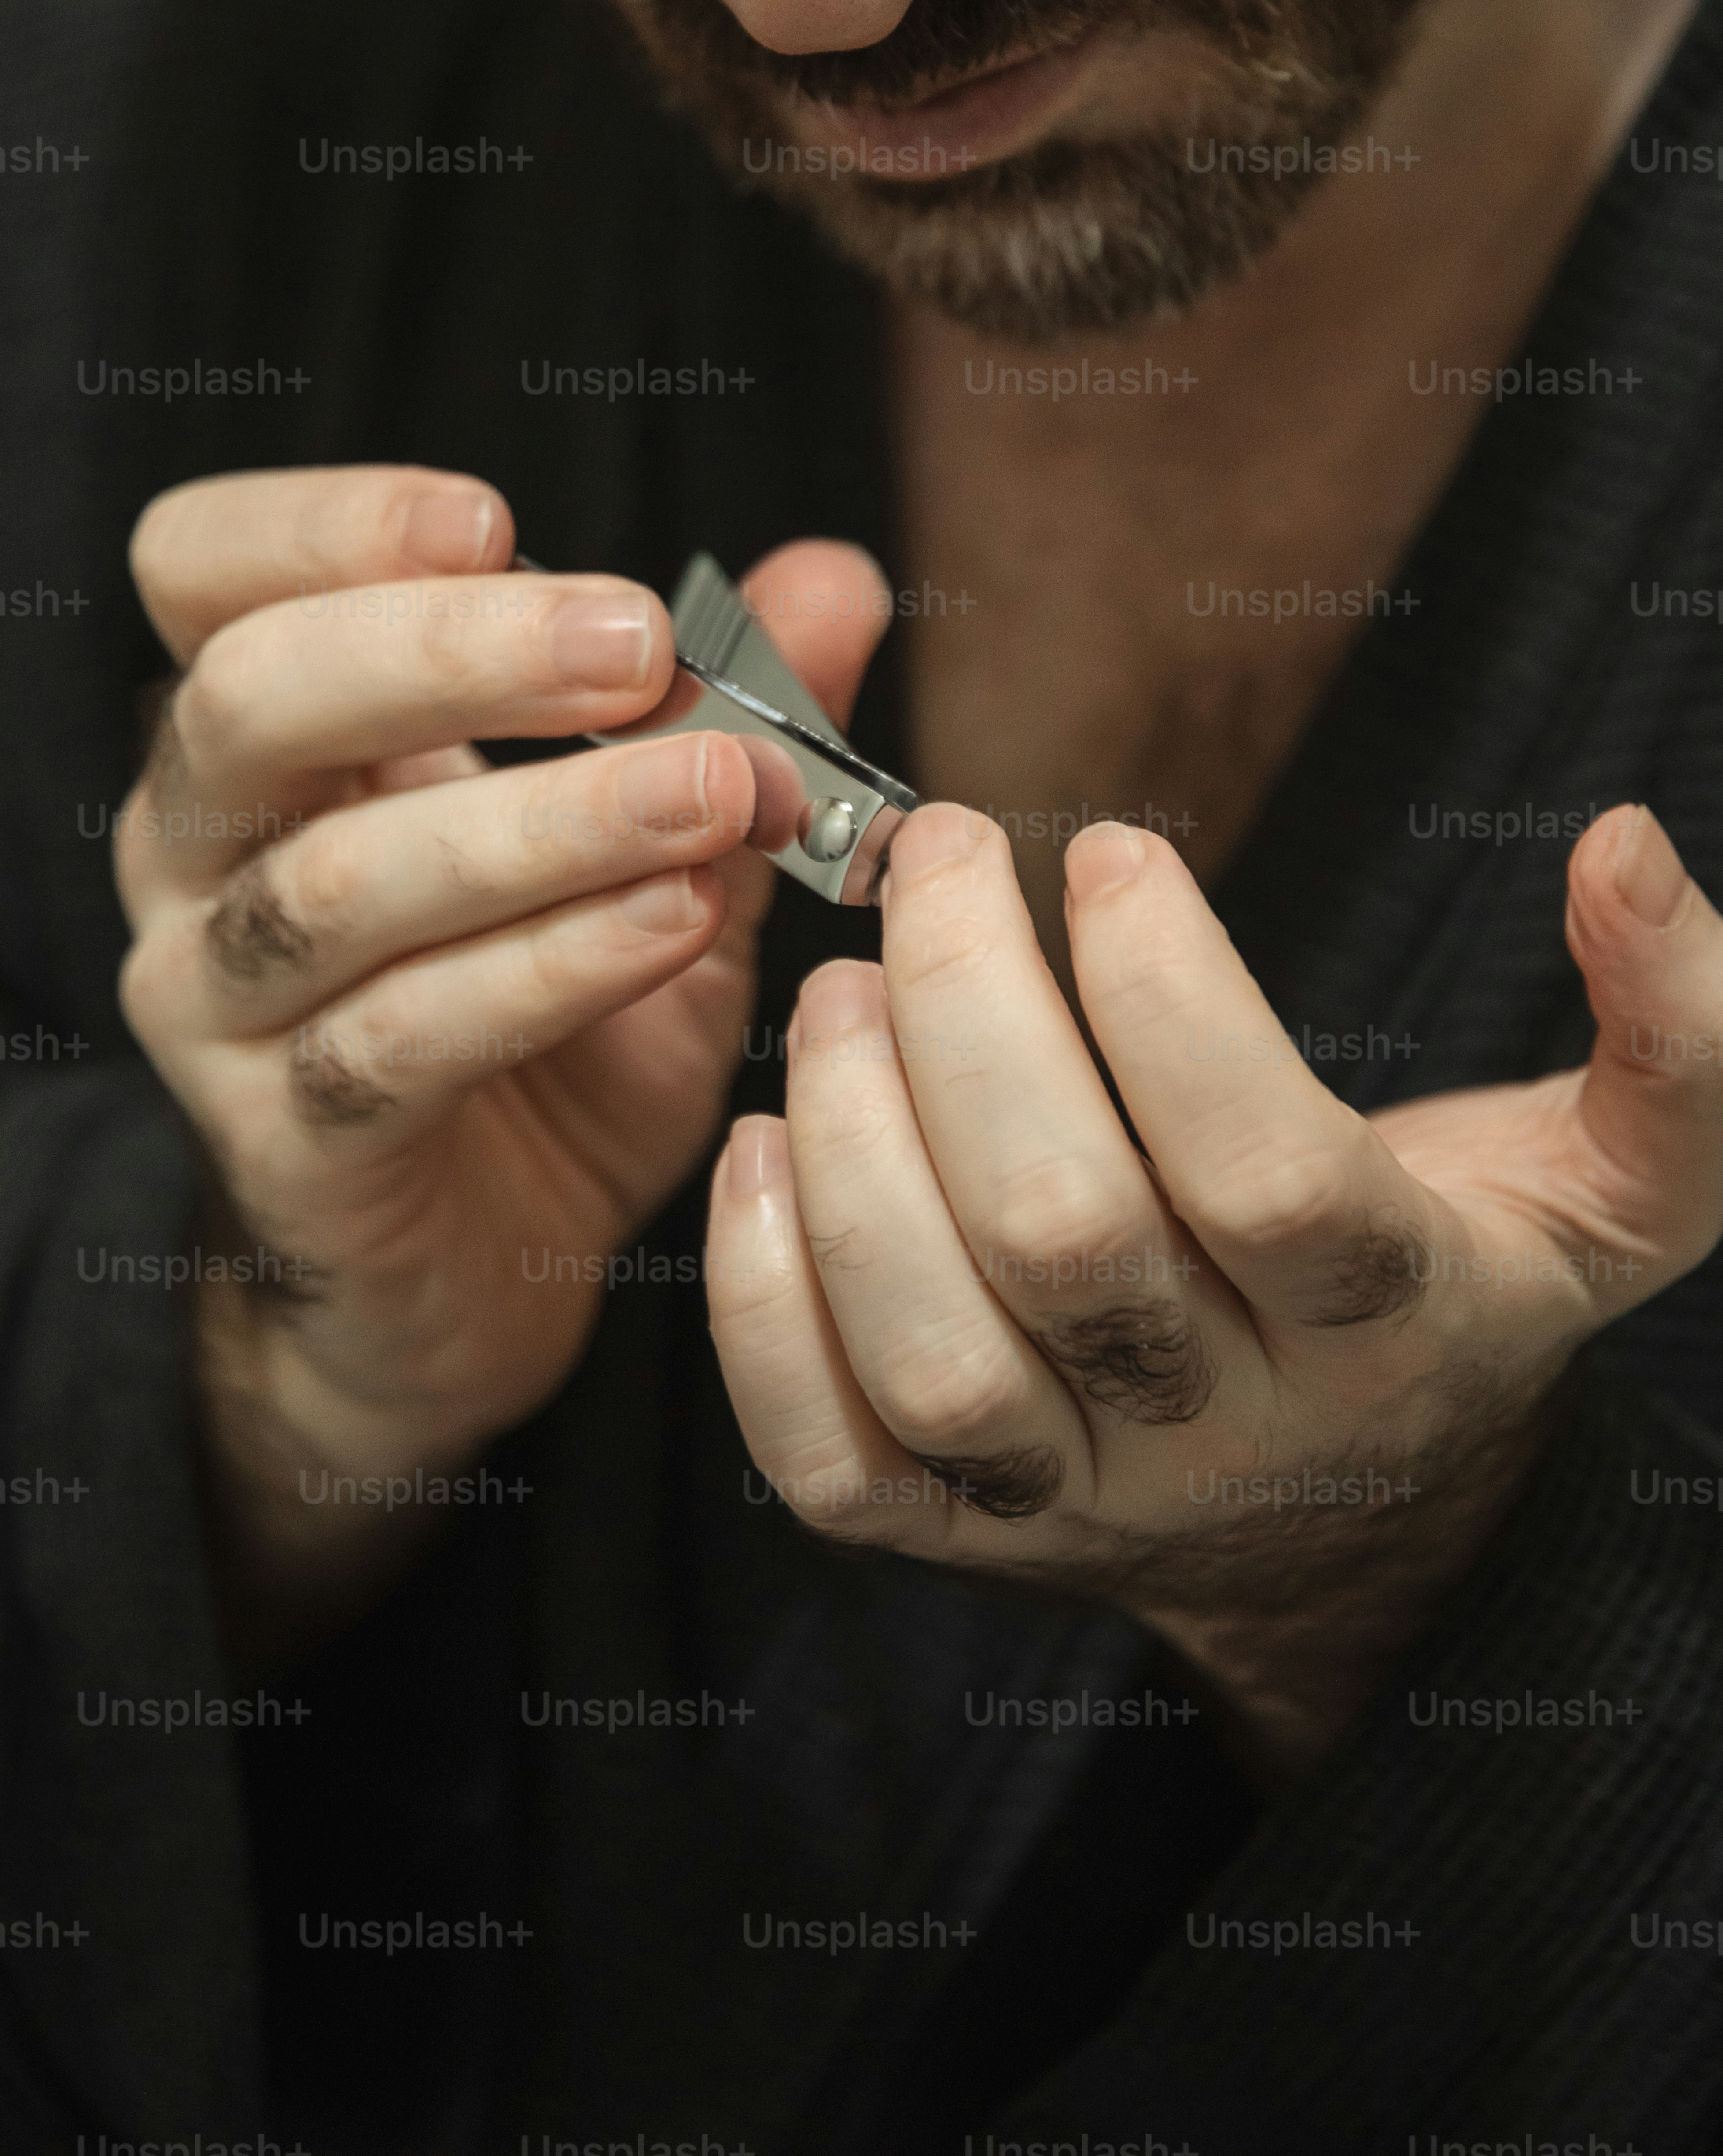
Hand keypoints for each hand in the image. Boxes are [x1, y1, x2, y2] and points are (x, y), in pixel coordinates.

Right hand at [114, 463, 884, 1645]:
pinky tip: (674, 923)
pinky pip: (400, 1041)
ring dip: (543, 823)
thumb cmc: (549, 1025)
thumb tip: (840, 573)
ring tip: (716, 790)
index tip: (496, 520)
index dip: (323, 524)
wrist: (478, 1273)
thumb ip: (723, 709)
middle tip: (640, 646)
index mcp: (265, 739)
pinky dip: (550, 970)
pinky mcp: (286, 1145)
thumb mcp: (647, 846)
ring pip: (340, 884)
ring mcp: (221, 1007)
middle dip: (450, 652)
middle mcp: (201, 854)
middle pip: (251, 700)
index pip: (203, 570)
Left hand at [706, 802, 1722, 1771]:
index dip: (1171, 996)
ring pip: (933, 1350)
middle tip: (933, 860)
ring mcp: (1076, 1503)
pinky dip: (762, 1307)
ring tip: (837, 987)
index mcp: (1394, 1330)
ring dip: (852, 1142)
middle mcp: (1229, 1437)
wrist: (1353, 1528)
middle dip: (973, 1016)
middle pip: (1068, 1239)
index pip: (1266, 1170)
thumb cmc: (1449, 1285)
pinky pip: (828, 1462)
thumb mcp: (1617, 1182)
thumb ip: (1674, 1029)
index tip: (1105, 847)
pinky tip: (754, 1142)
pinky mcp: (953, 1538)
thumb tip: (1622, 847)